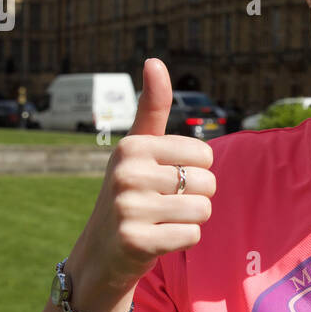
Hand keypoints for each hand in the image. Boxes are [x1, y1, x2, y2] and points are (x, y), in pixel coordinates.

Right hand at [70, 58, 216, 298]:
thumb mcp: (138, 148)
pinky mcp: (136, 241)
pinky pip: (192, 236)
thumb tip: (154, 60)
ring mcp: (129, 208)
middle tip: (164, 204)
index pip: (204, 154)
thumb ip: (152, 107)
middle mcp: (127, 173)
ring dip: (190, 220)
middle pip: (207, 183)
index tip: (166, 179)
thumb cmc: (131, 192)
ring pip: (203, 210)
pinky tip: (158, 239)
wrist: (102, 251)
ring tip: (161, 220)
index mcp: (132, 146)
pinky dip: (183, 242)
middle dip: (195, 197)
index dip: (196, 170)